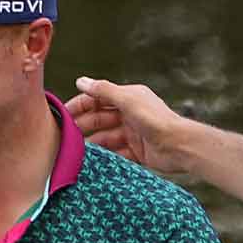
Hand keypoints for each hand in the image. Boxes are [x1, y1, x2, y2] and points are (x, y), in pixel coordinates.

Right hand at [66, 77, 189, 174]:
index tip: (63, 115)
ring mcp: (132, 134)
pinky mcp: (136, 152)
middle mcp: (129, 114)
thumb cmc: (155, 119)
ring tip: (74, 151)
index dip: (80, 105)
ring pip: (105, 138)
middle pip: (99, 119)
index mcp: (128, 98)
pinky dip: (104, 156)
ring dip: (91, 143)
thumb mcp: (127, 100)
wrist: (179, 145)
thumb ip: (103, 90)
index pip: (98, 99)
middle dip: (83, 126)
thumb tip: (80, 81)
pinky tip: (91, 161)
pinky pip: (115, 153)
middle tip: (64, 136)